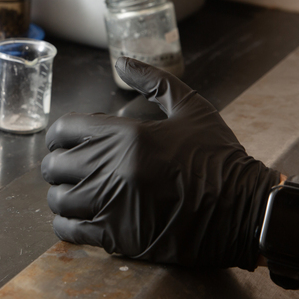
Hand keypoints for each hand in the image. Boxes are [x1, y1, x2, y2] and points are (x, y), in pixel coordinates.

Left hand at [41, 57, 280, 269]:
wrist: (245, 211)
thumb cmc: (219, 157)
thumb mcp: (192, 107)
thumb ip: (154, 80)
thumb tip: (122, 61)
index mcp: (127, 135)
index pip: (63, 129)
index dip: (60, 134)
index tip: (69, 141)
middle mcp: (113, 169)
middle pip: (54, 165)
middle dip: (61, 164)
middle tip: (76, 168)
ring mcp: (113, 205)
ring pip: (57, 199)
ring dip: (64, 195)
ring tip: (80, 193)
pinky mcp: (117, 237)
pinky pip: (68, 231)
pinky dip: (68, 224)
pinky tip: (83, 217)